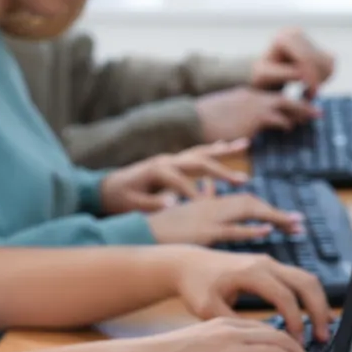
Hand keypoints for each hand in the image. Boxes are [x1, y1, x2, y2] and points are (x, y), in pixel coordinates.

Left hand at [99, 141, 248, 214]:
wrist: (106, 187)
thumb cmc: (119, 198)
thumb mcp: (132, 204)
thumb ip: (152, 203)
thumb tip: (174, 203)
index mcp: (156, 171)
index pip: (180, 182)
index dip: (193, 194)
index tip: (208, 207)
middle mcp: (166, 160)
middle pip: (198, 162)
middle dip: (220, 170)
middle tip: (242, 180)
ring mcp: (171, 158)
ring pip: (201, 152)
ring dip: (224, 151)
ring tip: (245, 144)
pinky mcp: (173, 161)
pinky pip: (197, 153)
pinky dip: (213, 149)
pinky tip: (229, 145)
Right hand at [147, 192, 303, 245]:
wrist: (137, 229)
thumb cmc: (158, 224)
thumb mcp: (182, 205)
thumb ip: (199, 193)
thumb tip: (210, 186)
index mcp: (207, 200)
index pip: (242, 198)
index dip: (264, 206)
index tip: (285, 216)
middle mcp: (210, 204)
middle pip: (250, 202)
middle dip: (275, 212)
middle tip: (298, 222)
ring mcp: (207, 216)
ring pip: (246, 209)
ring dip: (271, 216)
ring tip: (292, 225)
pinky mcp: (202, 231)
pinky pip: (231, 229)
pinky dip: (250, 229)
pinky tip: (266, 231)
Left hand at [172, 249, 330, 341]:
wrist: (187, 264)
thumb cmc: (195, 286)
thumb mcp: (208, 310)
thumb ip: (234, 324)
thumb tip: (261, 342)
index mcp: (250, 272)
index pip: (285, 297)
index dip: (295, 322)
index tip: (297, 343)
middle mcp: (264, 263)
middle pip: (306, 283)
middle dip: (318, 311)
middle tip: (323, 338)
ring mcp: (269, 262)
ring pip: (307, 279)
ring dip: (318, 304)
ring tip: (322, 330)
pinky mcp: (270, 266)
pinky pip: (298, 279)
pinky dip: (309, 298)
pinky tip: (311, 318)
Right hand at [196, 87, 321, 141]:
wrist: (192, 119)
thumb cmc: (203, 121)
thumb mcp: (223, 115)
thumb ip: (237, 118)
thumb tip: (243, 128)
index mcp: (246, 95)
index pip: (272, 96)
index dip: (286, 102)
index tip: (296, 107)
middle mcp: (253, 97)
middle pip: (285, 97)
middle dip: (303, 104)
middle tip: (317, 111)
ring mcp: (255, 106)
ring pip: (287, 105)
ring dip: (301, 112)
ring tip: (311, 118)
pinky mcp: (254, 119)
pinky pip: (278, 120)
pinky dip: (286, 124)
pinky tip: (289, 129)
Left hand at [251, 28, 334, 95]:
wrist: (261, 75)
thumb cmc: (259, 78)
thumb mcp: (263, 78)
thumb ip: (281, 74)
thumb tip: (301, 73)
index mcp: (284, 38)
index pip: (306, 58)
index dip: (311, 78)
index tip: (310, 96)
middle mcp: (296, 34)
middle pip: (318, 59)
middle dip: (317, 80)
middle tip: (310, 97)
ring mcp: (307, 39)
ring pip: (327, 62)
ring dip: (321, 80)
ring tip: (305, 92)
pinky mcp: (316, 47)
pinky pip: (330, 64)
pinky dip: (324, 77)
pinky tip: (308, 86)